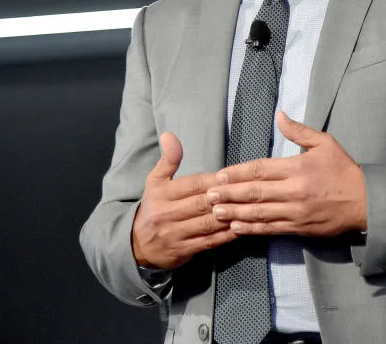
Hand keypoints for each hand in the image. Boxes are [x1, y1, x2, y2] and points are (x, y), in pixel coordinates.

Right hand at [131, 132, 237, 269]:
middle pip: (202, 203)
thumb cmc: (153, 207)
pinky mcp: (182, 250)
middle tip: (248, 192)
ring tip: (249, 210)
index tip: (234, 177)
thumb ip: (168, 159)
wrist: (136, 244)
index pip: (194, 184)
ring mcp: (175, 233)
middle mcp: (167, 213)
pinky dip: (226, 236)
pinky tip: (241, 228)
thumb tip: (170, 135)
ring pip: (207, 223)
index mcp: (162, 193)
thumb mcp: (155, 181)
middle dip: (226, 198)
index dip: (216, 180)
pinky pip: (208, 242)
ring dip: (230, 216)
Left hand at [206, 112, 367, 235]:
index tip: (219, 176)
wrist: (365, 202)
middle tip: (208, 196)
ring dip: (235, 213)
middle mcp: (294, 190)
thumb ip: (299, 131)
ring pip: (259, 213)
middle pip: (254, 192)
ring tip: (215, 213)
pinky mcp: (299, 228)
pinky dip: (252, 229)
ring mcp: (295, 212)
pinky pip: (271, 229)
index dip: (237, 173)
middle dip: (228, 194)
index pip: (260, 169)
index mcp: (297, 167)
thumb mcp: (325, 143)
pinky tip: (236, 228)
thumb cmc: (343, 170)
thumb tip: (279, 115)